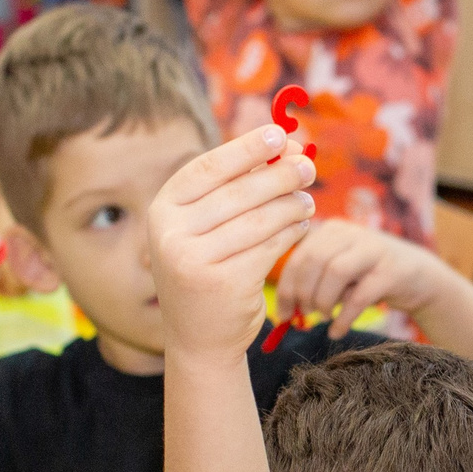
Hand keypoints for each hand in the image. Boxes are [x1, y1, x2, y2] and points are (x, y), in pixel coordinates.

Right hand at [146, 125, 313, 359]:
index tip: (278, 134)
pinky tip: (303, 225)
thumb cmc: (207, 269)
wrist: (199, 337)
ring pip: (260, 220)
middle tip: (309, 165)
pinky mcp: (225, 283)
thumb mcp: (203, 228)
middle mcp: (172, 235)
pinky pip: (270, 247)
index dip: (246, 149)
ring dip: (291, 205)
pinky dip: (292, 233)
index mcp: (163, 211)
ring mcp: (195, 261)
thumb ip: (232, 188)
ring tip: (308, 200)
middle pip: (239, 192)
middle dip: (280, 175)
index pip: (208, 168)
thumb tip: (282, 144)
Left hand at [273, 219, 450, 338]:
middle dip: (304, 294)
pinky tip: (337, 331)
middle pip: (314, 261)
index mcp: (332, 230)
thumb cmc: (370, 277)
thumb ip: (314, 281)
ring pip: (335, 272)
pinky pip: (360, 296)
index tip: (282, 314)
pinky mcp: (391, 271)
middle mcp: (351, 233)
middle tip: (306, 315)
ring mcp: (373, 249)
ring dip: (323, 301)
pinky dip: (343, 318)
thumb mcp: (340, 272)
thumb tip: (286, 309)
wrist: (420, 277)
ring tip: (324, 318)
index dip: (286, 288)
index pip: (299, 256)